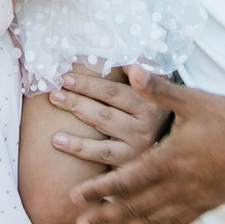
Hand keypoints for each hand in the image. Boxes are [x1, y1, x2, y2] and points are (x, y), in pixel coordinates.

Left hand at [45, 64, 168, 167]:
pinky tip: (57, 139)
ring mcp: (139, 143)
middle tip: (56, 86)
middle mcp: (148, 123)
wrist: (169, 144)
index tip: (67, 77)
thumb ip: (140, 71)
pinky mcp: (129, 161)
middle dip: (79, 94)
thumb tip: (125, 62)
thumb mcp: (154, 86)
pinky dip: (78, 147)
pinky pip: (101, 154)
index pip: (115, 91)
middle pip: (106, 106)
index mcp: (151, 100)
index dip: (90, 83)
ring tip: (55, 100)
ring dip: (76, 110)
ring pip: (103, 124)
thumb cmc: (151, 107)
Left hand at [67, 73, 224, 223]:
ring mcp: (193, 197)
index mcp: (169, 160)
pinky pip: (181, 221)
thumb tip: (131, 70)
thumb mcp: (194, 100)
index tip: (76, 197)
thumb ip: (160, 89)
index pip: (126, 180)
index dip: (99, 191)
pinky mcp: (208, 203)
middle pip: (134, 206)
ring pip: (154, 218)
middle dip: (105, 216)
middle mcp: (177, 185)